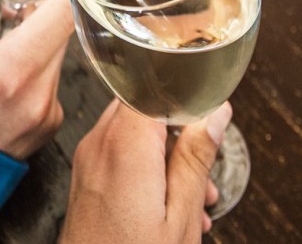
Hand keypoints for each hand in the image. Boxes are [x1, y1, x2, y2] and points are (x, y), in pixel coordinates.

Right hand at [0, 0, 74, 159]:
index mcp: (15, 65)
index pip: (64, 12)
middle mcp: (40, 89)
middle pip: (64, 31)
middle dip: (47, 16)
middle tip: (22, 12)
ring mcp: (52, 108)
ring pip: (62, 56)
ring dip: (44, 45)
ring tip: (12, 51)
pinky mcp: (57, 121)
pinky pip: (58, 83)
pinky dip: (42, 74)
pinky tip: (17, 83)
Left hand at [60, 100, 232, 242]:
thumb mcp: (179, 213)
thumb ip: (196, 156)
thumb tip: (215, 114)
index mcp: (127, 143)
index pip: (154, 88)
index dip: (184, 97)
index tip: (207, 115)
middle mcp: (101, 142)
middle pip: (147, 111)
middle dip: (179, 136)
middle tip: (202, 172)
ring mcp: (89, 159)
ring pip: (135, 134)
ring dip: (166, 156)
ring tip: (192, 198)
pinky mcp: (86, 175)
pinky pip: (120, 154)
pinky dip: (147, 168)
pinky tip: (168, 204)